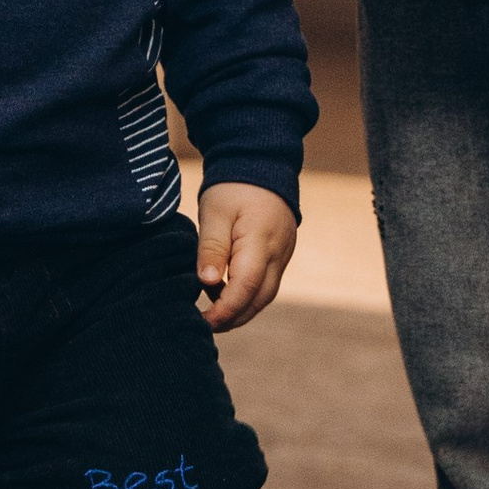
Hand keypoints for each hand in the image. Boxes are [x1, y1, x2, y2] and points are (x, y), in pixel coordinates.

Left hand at [194, 181, 296, 331]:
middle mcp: (279, 252)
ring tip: (213, 311)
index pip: (246, 286)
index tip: (204, 320)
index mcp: (261, 240)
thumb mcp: (215, 212)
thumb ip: (211, 247)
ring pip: (265, 295)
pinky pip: (267, 284)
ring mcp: (284, 255)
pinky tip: (225, 292)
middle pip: (259, 298)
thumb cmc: (233, 187)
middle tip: (205, 324)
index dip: (225, 309)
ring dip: (241, 308)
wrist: (261, 164)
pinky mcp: (282, 255)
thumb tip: (206, 282)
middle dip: (234, 317)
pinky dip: (248, 295)